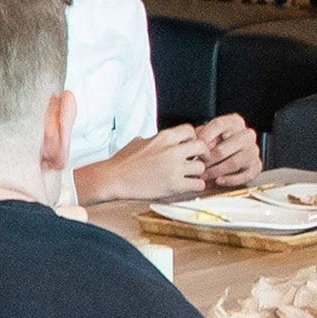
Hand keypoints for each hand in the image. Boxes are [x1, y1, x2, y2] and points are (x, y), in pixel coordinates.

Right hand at [79, 127, 212, 203]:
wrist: (114, 178)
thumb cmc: (123, 162)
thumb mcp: (140, 141)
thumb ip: (155, 139)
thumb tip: (159, 139)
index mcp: (164, 137)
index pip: (190, 130)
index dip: (192, 139)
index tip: (190, 146)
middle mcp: (172, 150)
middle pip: (202, 147)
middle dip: (202, 154)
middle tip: (199, 160)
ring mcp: (174, 168)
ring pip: (201, 167)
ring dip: (196, 173)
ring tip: (188, 176)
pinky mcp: (174, 185)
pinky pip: (198, 185)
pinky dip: (195, 186)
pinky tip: (186, 186)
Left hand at [188, 114, 262, 188]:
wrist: (229, 154)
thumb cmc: (215, 142)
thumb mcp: (206, 133)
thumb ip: (201, 135)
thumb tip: (198, 143)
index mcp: (234, 122)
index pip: (218, 125)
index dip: (204, 138)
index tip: (194, 149)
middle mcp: (247, 135)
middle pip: (223, 149)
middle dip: (207, 161)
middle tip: (197, 167)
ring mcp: (253, 150)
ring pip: (233, 163)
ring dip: (216, 172)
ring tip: (204, 176)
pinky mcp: (256, 166)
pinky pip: (244, 176)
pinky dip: (230, 180)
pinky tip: (219, 181)